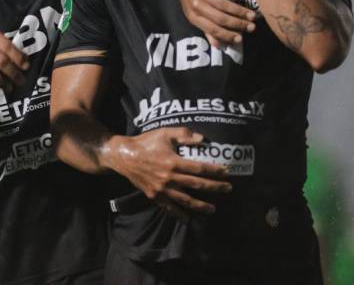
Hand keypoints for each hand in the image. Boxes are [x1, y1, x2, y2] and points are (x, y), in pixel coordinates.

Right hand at [106, 128, 231, 218]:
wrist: (124, 156)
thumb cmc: (146, 142)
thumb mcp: (165, 133)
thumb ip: (184, 135)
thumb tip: (202, 139)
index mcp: (173, 162)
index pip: (199, 168)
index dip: (214, 171)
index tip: (226, 172)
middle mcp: (169, 178)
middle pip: (197, 185)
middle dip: (214, 188)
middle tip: (228, 189)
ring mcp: (162, 189)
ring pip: (185, 200)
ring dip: (201, 205)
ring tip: (213, 209)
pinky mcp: (154, 196)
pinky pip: (169, 208)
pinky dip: (179, 215)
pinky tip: (188, 219)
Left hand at [174, 0, 255, 47]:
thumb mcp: (193, 14)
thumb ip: (206, 29)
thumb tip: (219, 45)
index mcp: (193, 16)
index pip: (211, 29)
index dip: (226, 35)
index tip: (240, 39)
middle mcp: (197, 5)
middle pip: (220, 18)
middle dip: (237, 24)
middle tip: (251, 27)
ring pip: (223, 4)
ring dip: (239, 10)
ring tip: (251, 15)